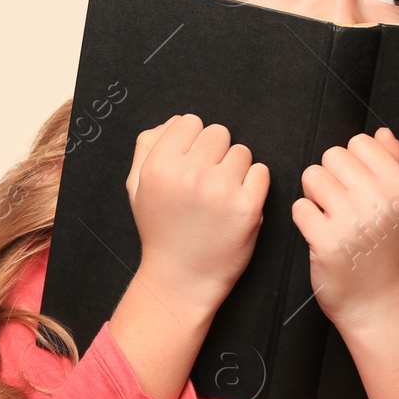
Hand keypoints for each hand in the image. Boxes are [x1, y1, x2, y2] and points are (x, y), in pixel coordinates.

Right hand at [126, 113, 269, 313]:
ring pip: (242, 151)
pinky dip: (253, 185)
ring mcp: (220, 190)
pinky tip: (236, 203)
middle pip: (218, 133)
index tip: (190, 163)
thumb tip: (175, 120)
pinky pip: (261, 172)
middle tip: (206, 182)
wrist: (181, 278)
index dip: (192, 142)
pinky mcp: (247, 206)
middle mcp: (188, 173)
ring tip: (220, 196)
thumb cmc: (161, 230)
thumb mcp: (136, 186)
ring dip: (236, 169)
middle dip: (215, 154)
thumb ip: (147, 146)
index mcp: (159, 166)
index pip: (189, 122)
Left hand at [291, 128, 398, 327]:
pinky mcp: (326, 242)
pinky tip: (321, 233)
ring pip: (312, 177)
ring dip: (315, 196)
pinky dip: (305, 219)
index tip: (357, 185)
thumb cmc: (387, 250)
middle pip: (332, 156)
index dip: (352, 162)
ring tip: (330, 216)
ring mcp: (352, 222)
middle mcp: (379, 202)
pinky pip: (300, 207)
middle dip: (331, 176)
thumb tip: (384, 133)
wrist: (376, 301)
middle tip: (340, 203)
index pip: (361, 142)